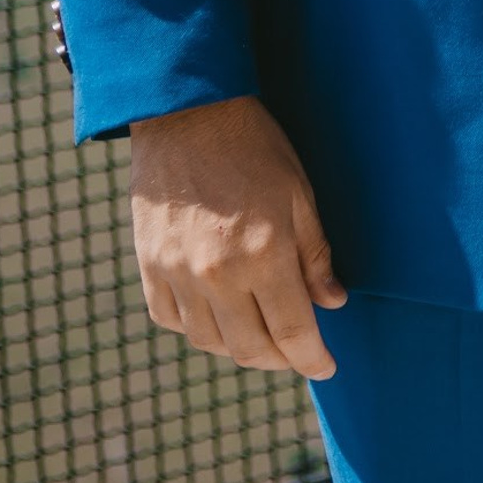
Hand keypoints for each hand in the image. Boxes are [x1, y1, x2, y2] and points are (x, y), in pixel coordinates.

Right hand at [130, 95, 345, 378]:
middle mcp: (217, 275)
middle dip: (281, 359)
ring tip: (262, 333)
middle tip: (298, 352)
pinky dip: (199, 330)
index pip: (292, 332)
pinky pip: (173, 321)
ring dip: (240, 348)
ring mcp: (177, 274)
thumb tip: (332, 303)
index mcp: (263, 254)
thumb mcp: (299, 193)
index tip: (326, 368)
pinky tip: (219, 316)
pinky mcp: (149, 268)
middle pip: (250, 349)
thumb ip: (315, 254)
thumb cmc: (253, 146)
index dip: (312, 359)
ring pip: (210, 343)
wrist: (185, 114)